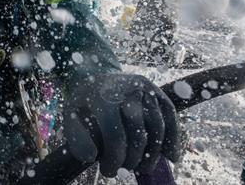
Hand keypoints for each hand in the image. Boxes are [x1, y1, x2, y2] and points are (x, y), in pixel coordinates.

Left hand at [64, 72, 180, 177]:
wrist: (94, 72)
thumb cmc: (83, 100)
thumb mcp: (70, 114)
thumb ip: (76, 137)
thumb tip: (91, 157)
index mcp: (103, 97)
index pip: (115, 136)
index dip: (114, 160)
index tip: (108, 172)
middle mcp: (126, 90)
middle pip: (139, 134)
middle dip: (133, 159)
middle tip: (125, 169)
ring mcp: (144, 88)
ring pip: (158, 126)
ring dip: (154, 154)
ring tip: (144, 168)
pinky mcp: (155, 90)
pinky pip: (170, 114)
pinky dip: (174, 137)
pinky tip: (171, 156)